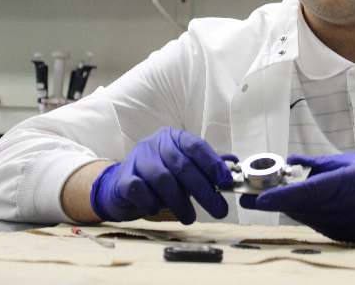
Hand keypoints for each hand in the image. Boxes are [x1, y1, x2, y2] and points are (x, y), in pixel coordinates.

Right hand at [90, 127, 235, 223]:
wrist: (120, 186)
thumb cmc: (159, 177)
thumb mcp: (183, 168)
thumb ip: (205, 166)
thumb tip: (234, 165)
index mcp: (173, 137)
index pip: (196, 146)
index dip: (213, 164)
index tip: (226, 183)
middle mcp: (155, 144)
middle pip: (182, 166)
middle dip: (204, 190)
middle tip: (219, 210)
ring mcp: (137, 159)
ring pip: (163, 179)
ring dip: (180, 201)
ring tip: (190, 217)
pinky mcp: (122, 178)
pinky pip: (140, 190)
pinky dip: (152, 203)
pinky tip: (158, 210)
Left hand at [240, 152, 354, 243]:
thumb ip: (321, 164)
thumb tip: (293, 163)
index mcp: (349, 183)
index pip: (305, 192)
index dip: (279, 196)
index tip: (258, 197)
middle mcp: (349, 207)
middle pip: (302, 208)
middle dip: (277, 202)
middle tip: (254, 196)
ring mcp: (352, 226)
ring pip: (310, 220)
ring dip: (293, 210)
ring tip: (276, 199)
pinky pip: (324, 228)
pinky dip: (312, 218)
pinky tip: (306, 208)